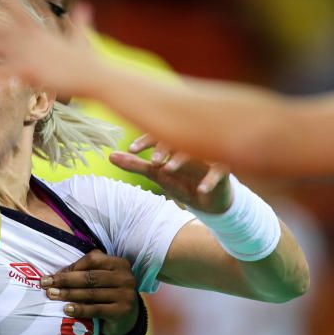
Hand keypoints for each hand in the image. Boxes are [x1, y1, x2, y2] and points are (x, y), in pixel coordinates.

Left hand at [0, 0, 102, 98]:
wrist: (94, 75)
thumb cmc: (88, 60)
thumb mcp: (81, 37)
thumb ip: (80, 22)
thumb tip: (85, 7)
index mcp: (40, 31)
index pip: (20, 10)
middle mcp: (31, 39)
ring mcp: (30, 54)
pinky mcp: (31, 71)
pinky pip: (5, 72)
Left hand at [40, 251, 138, 334]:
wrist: (129, 317)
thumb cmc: (109, 292)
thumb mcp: (103, 277)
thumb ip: (86, 271)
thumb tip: (57, 274)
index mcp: (119, 263)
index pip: (93, 260)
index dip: (72, 267)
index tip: (54, 274)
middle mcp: (125, 277)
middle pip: (90, 277)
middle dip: (65, 280)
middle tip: (45, 284)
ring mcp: (125, 295)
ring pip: (91, 293)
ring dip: (68, 294)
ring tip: (51, 295)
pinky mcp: (121, 311)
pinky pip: (96, 309)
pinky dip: (79, 309)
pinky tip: (66, 309)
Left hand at [112, 135, 231, 213]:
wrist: (209, 199)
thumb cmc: (181, 180)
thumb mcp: (156, 173)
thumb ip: (135, 164)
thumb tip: (110, 155)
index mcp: (176, 142)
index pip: (159, 136)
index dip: (145, 141)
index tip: (132, 149)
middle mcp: (192, 146)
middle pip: (178, 141)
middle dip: (164, 149)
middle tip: (152, 161)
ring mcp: (208, 157)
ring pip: (197, 155)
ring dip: (182, 161)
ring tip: (168, 169)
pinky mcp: (223, 171)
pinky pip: (218, 173)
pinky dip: (209, 181)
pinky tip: (200, 190)